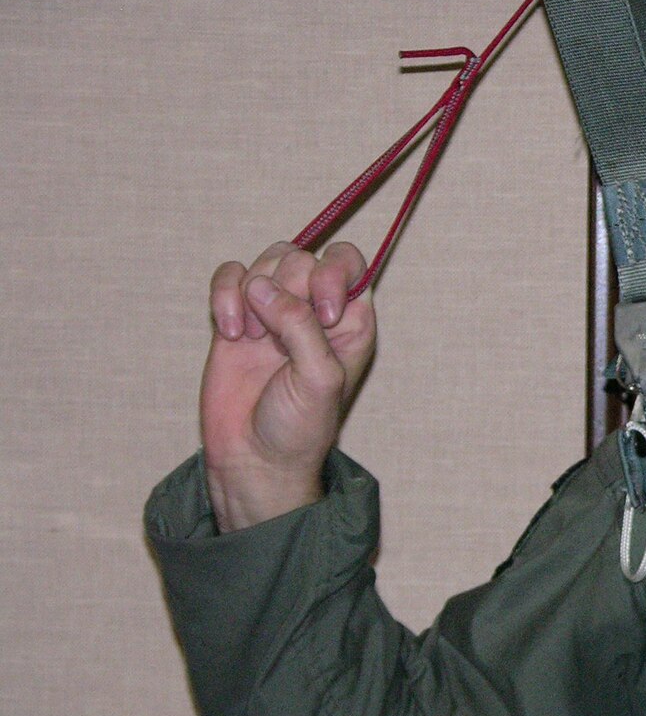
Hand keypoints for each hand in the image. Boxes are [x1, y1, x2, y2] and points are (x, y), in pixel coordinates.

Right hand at [200, 241, 375, 530]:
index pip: (349, 263)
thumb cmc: (300, 428)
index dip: (332, 274)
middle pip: (301, 257)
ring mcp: (273, 310)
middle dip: (286, 288)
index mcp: (350, 321)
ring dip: (254, 294)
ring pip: (266, 261)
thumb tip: (262, 286)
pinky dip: (225, 295)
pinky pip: (230, 276)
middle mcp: (315, 309)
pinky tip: (230, 333)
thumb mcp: (318, 380)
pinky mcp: (236, 316)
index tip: (322, 313)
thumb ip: (300, 327)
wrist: (253, 458)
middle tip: (276, 338)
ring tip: (252, 340)